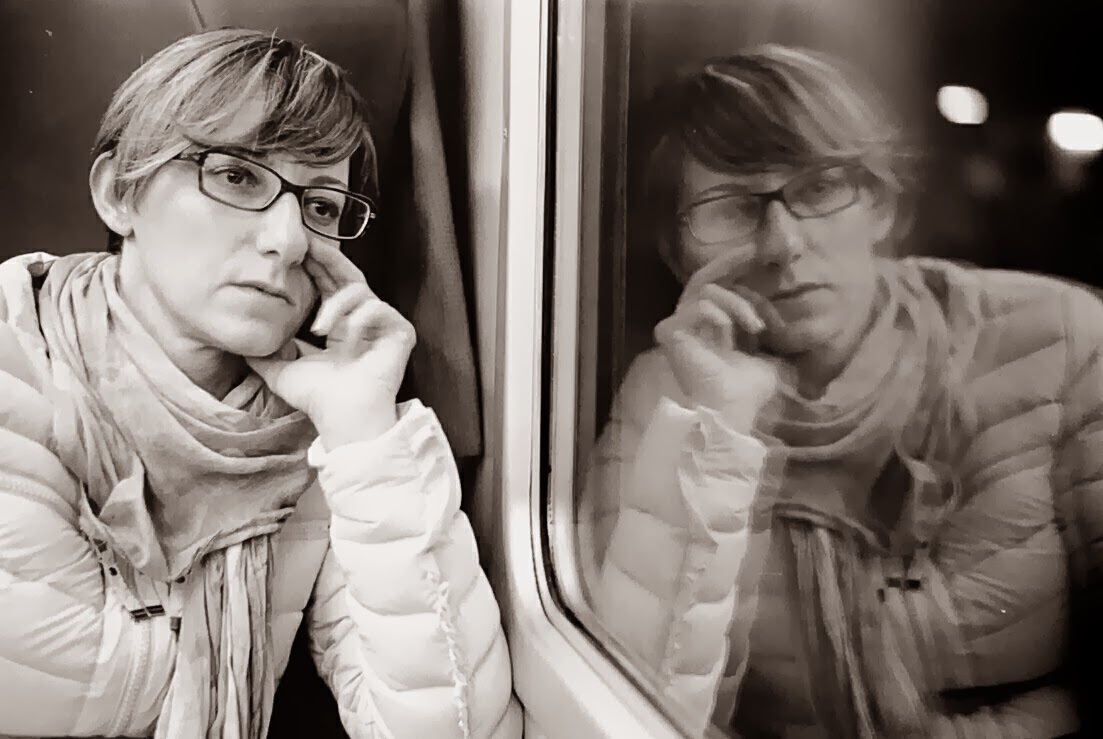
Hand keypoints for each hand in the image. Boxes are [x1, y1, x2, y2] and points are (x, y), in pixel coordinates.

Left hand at [246, 243, 415, 446]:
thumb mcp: (280, 370)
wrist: (342, 417)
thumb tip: (237, 342)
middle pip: (347, 275)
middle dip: (327, 257)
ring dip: (336, 304)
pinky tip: (345, 339)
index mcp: (341, 326)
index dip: (314, 266)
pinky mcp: (401, 332)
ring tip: (319, 328)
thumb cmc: (318, 398)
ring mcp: (383, 326)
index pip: (328, 285)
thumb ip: (261, 354)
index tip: (295, 250)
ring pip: (360, 290)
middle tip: (307, 243)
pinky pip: (379, 308)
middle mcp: (363, 321)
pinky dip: (359, 318)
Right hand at [655, 252, 777, 431]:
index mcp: (710, 324)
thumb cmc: (748, 390)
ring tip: (756, 327)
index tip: (770, 251)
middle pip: (705, 276)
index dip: (740, 265)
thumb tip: (801, 319)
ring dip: (738, 303)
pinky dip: (720, 315)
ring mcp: (677, 326)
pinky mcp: (670, 333)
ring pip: (706, 290)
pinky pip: (697, 307)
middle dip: (734, 259)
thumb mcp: (770, 353)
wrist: (733, 411)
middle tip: (762, 249)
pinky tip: (731, 333)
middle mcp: (690, 321)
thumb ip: (771, 333)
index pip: (721, 284)